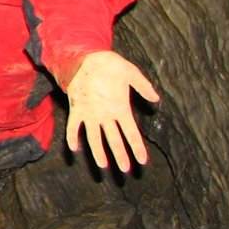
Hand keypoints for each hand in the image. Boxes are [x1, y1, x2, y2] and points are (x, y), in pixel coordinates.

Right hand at [65, 50, 160, 171]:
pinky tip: (74, 149)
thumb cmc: (110, 64)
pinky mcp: (76, 109)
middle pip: (114, 140)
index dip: (137, 148)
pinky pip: (73, 127)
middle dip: (120, 156)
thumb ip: (144, 87)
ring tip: (102, 165)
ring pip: (93, 138)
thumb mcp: (131, 73)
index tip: (142, 161)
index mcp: (120, 108)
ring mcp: (89, 113)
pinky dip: (72, 138)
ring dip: (98, 153)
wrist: (85, 57)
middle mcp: (105, 115)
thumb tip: (156, 100)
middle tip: (125, 171)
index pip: (131, 134)